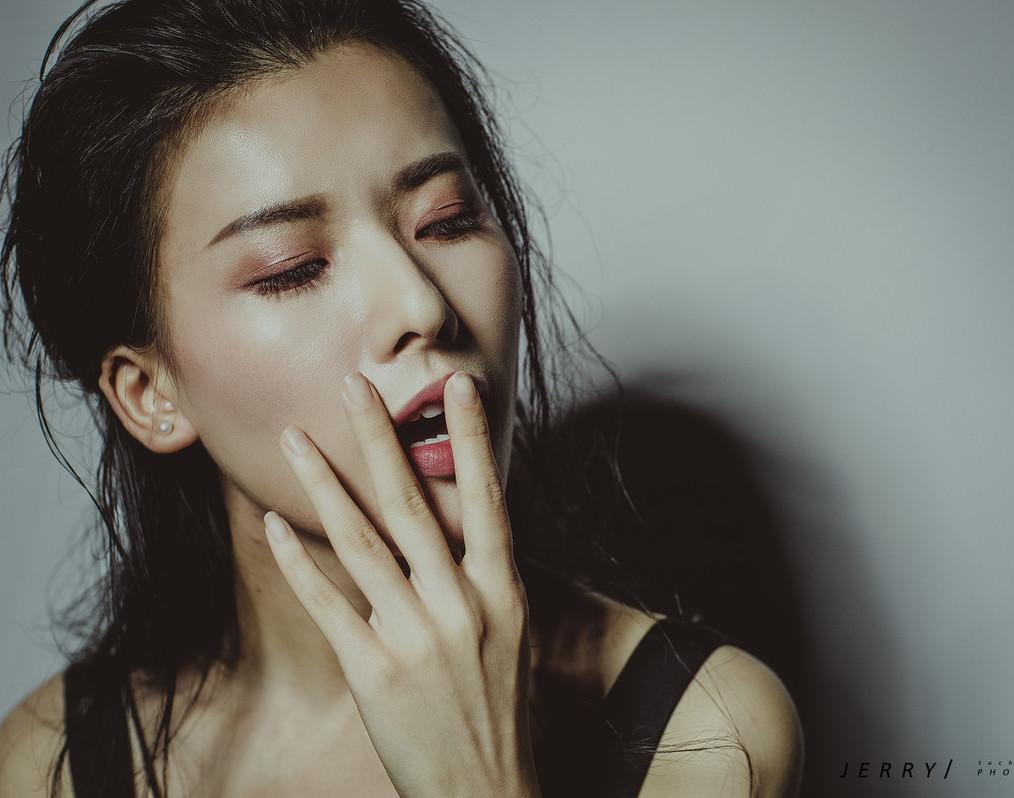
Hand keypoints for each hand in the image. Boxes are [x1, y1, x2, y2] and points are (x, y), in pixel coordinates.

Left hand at [263, 369, 540, 796]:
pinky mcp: (373, 671)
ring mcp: (415, 638)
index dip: (472, 441)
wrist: (488, 789)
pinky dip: (298, 562)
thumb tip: (463, 525)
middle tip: (353, 385)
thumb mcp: (514, 633)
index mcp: (503, 591)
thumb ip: (486, 577)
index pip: (487, 499)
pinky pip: (329, 604)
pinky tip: (275, 525)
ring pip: (362, 544)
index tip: (457, 388)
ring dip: (324, 485)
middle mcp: (461, 605)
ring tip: (296, 439)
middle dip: (379, 439)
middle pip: (413, 505)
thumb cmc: (502, 708)